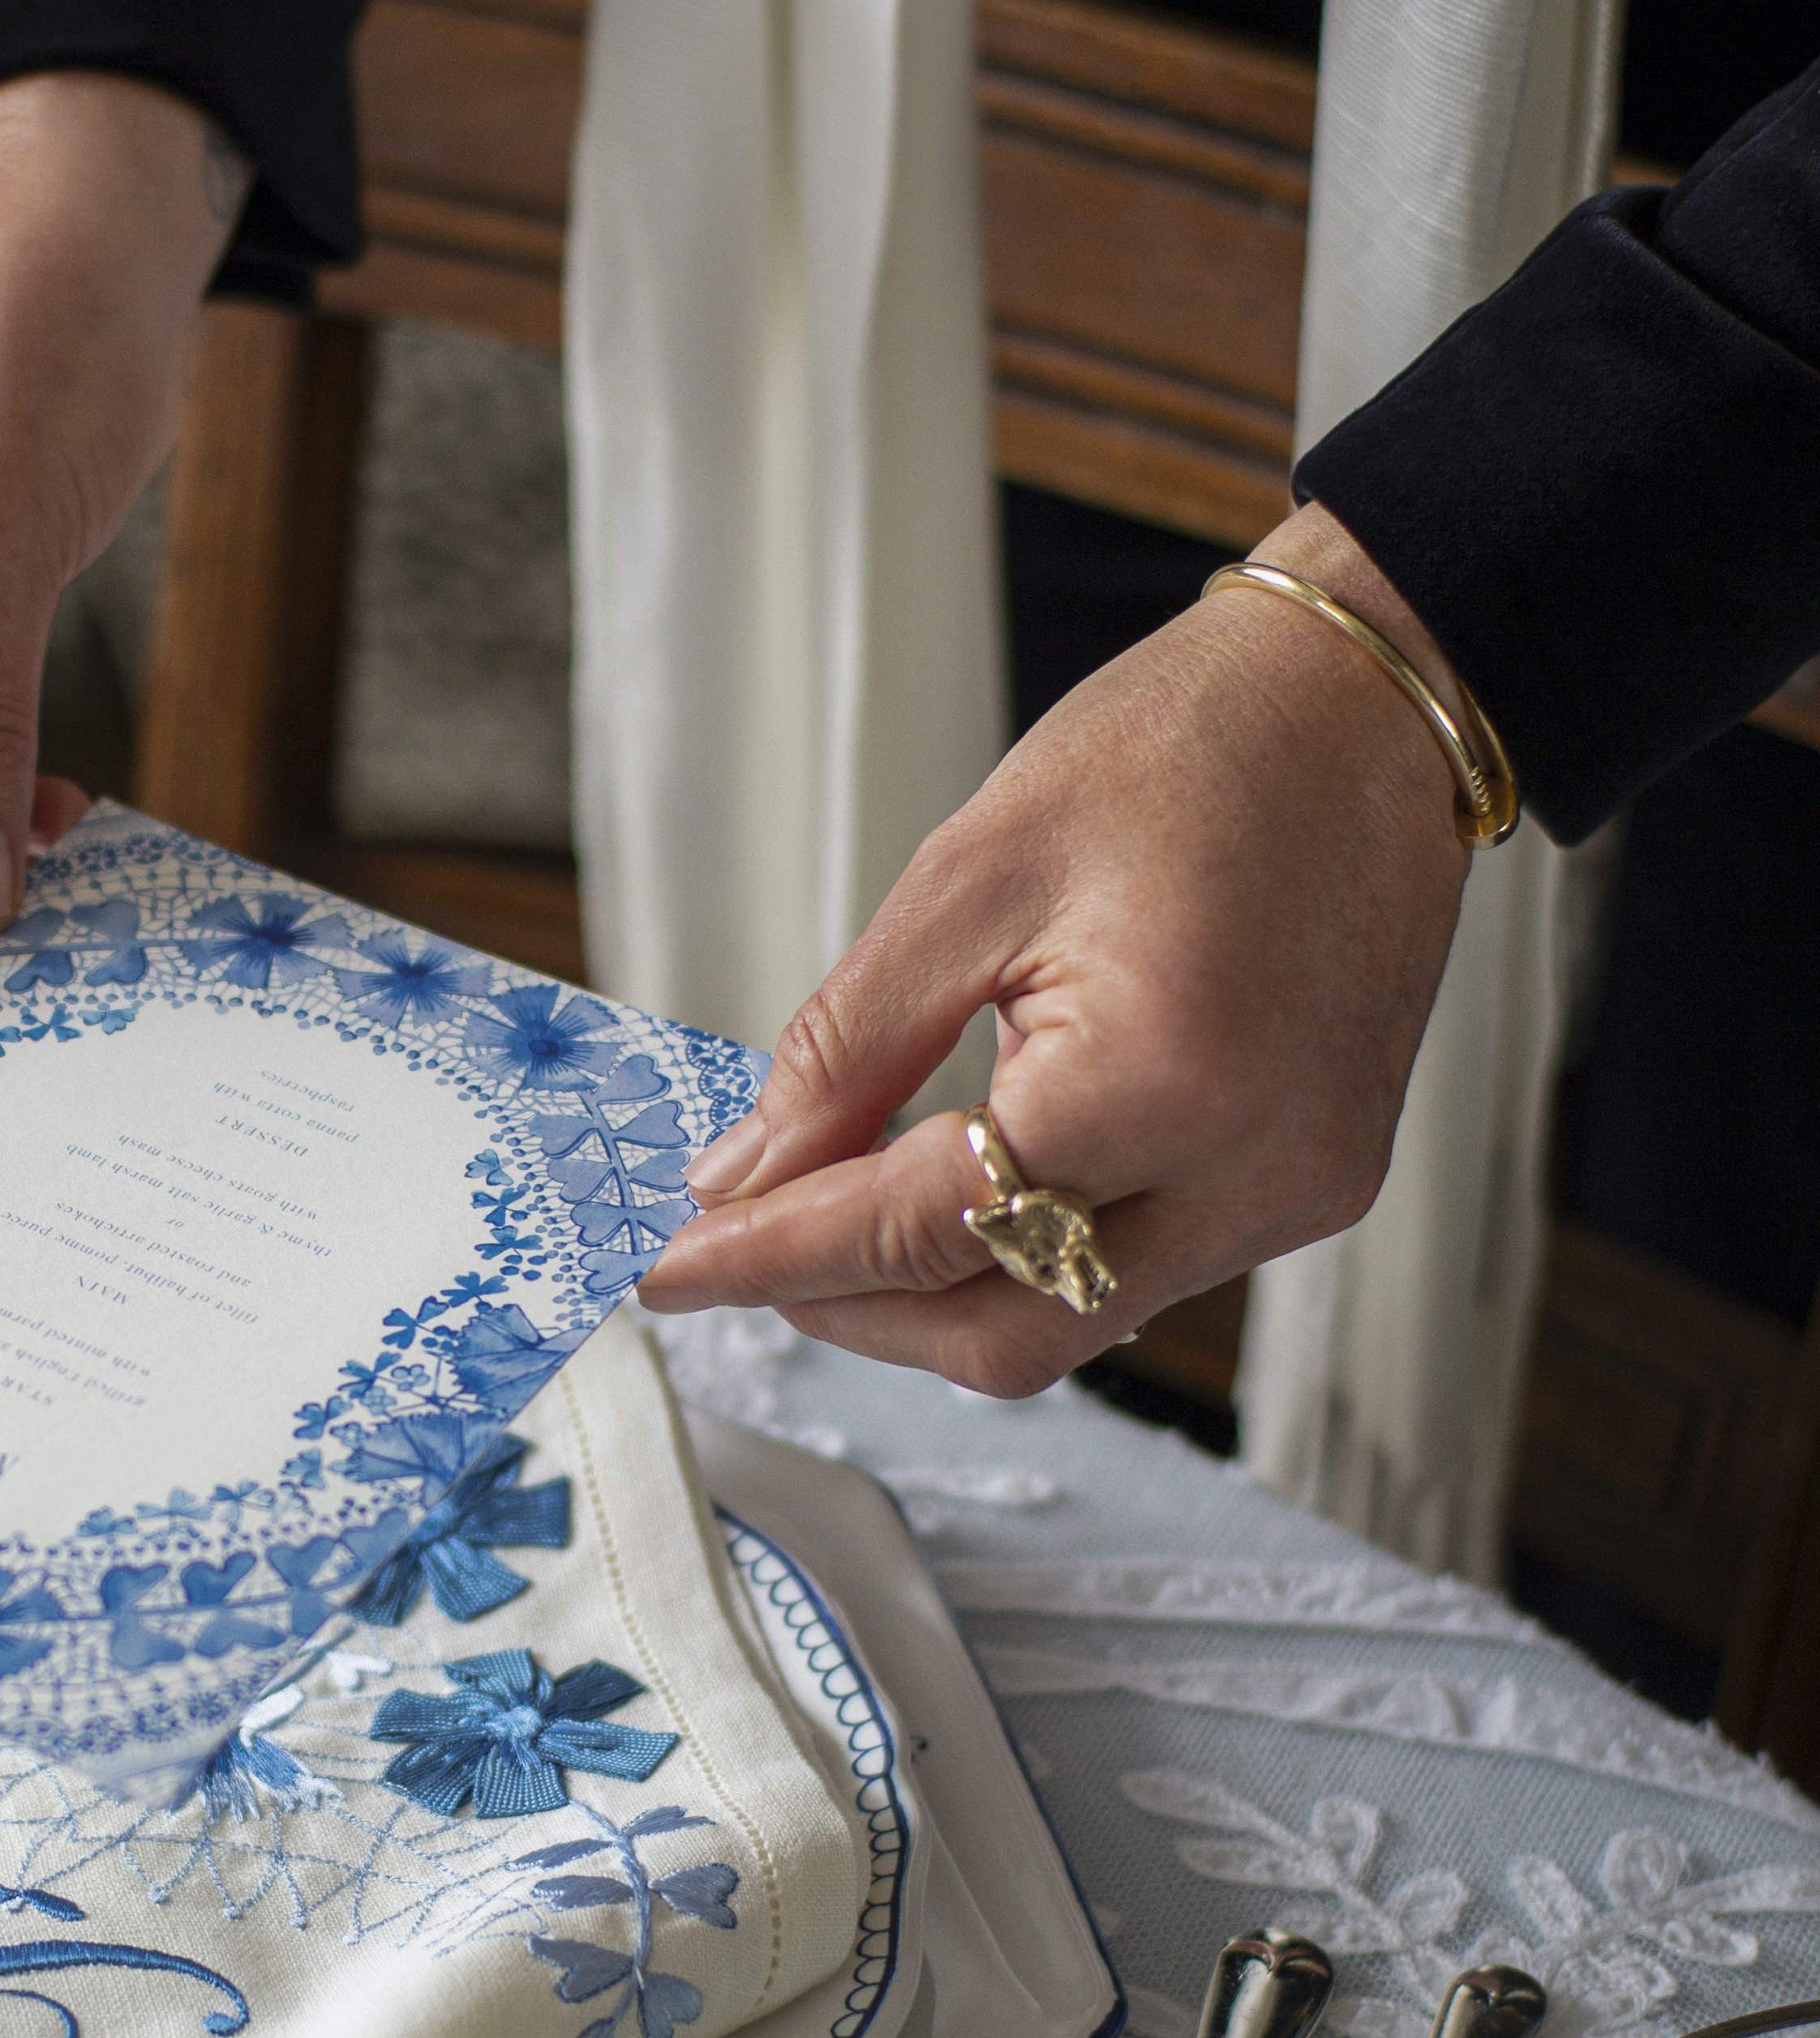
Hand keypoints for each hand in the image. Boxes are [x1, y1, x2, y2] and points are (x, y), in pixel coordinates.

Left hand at [635, 511, 1476, 1390]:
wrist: (1365, 705)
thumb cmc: (1187, 747)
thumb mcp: (969, 877)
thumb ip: (846, 1049)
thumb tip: (747, 1176)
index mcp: (1166, 1080)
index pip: (923, 1228)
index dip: (779, 1257)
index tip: (672, 1267)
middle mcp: (1254, 1171)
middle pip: (1002, 1332)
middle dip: (852, 1308)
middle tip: (741, 1249)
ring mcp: (1298, 1192)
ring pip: (1069, 1319)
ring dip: (936, 1288)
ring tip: (833, 1213)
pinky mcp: (1315, 1184)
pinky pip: (1138, 1270)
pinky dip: (1027, 1248)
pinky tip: (955, 1186)